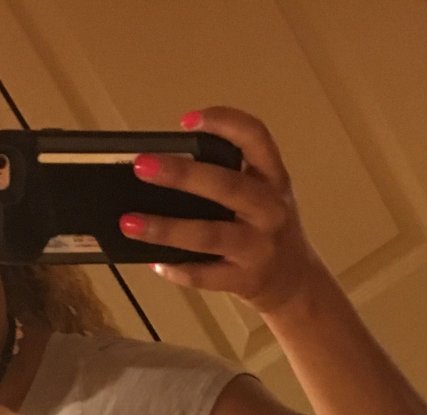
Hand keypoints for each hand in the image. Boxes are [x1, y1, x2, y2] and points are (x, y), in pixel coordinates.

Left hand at [122, 105, 328, 315]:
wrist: (296, 282)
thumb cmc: (267, 230)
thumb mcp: (263, 194)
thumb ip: (227, 177)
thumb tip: (160, 170)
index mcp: (273, 179)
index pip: (255, 138)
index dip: (224, 122)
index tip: (187, 120)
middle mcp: (270, 210)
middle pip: (226, 186)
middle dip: (182, 175)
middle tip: (142, 166)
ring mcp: (259, 247)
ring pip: (209, 235)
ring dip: (166, 228)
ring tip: (130, 222)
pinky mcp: (246, 280)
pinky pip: (205, 275)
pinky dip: (176, 269)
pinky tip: (155, 261)